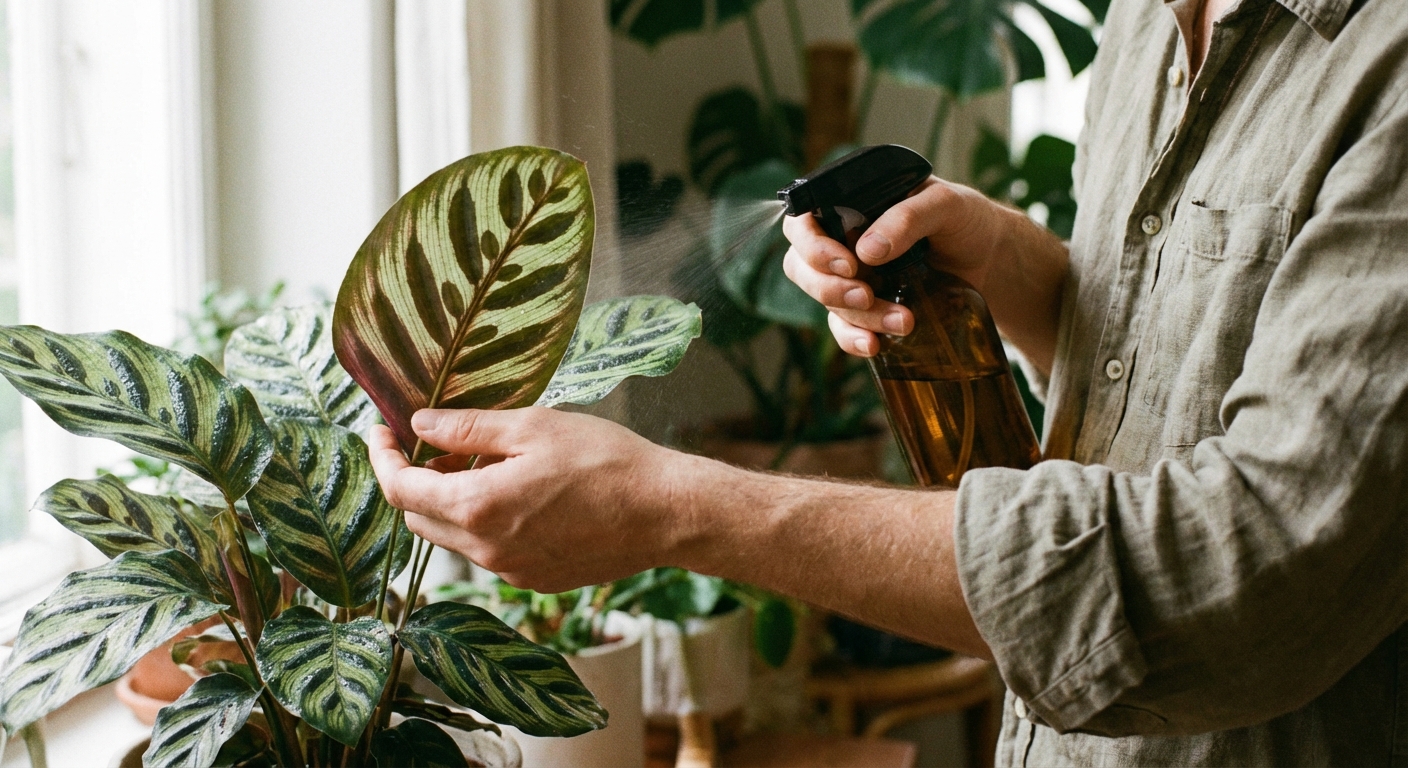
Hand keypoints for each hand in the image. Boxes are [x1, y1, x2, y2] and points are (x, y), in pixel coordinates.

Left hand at [368, 407, 680, 592]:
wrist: (665, 512)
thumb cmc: (606, 461)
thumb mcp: (533, 427)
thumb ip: (467, 428)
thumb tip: (419, 425)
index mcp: (477, 507)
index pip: (401, 490)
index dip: (382, 458)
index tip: (380, 430)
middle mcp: (485, 550)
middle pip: (421, 518)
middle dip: (415, 479)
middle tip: (434, 441)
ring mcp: (510, 572)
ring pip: (454, 537)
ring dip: (452, 501)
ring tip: (484, 462)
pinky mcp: (535, 580)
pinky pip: (490, 551)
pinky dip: (485, 521)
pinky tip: (518, 493)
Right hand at [781, 177, 1004, 357]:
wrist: (992, 259)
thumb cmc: (967, 220)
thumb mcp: (947, 205)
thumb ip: (908, 217)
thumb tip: (867, 250)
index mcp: (851, 205)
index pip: (803, 221)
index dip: (812, 246)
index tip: (849, 263)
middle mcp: (841, 240)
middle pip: (801, 266)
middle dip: (829, 288)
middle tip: (866, 296)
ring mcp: (852, 277)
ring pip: (825, 301)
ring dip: (856, 317)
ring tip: (903, 321)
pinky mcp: (866, 309)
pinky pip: (843, 329)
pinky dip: (853, 340)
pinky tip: (875, 346)